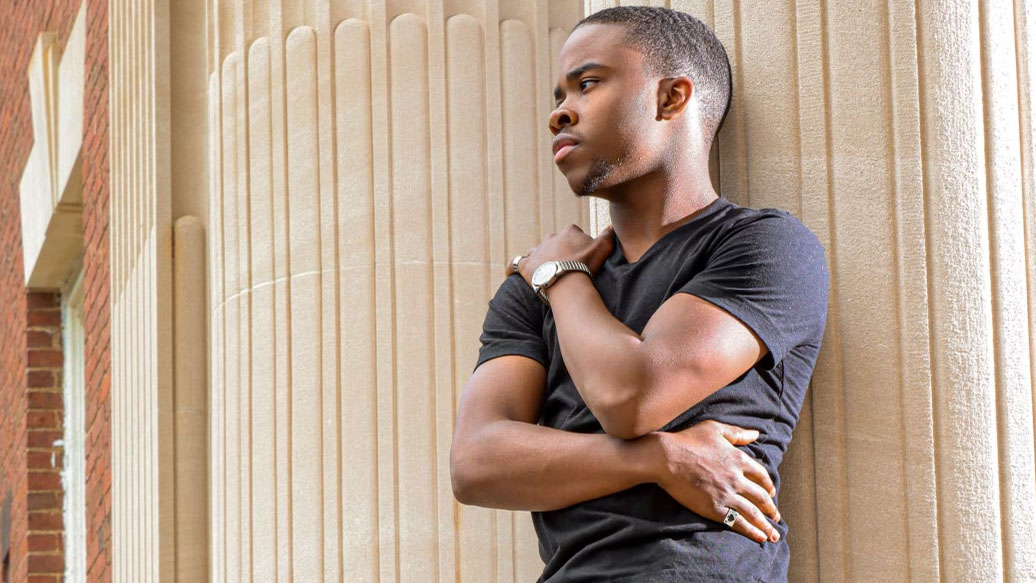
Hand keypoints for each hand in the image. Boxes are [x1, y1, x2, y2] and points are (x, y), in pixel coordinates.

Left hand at [505, 224, 613, 284]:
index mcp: (569, 231)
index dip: (579, 247)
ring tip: (546, 271)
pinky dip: (512, 267)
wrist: (567, 281)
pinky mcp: (526, 266)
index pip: (574, 235)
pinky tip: (510, 272)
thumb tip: (611, 226)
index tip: (583, 260)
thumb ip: (608, 235)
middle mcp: (551, 238)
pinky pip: (515, 263)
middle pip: (556, 244)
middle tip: (567, 269)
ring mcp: (537, 251)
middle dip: (560, 253)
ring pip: (537, 252)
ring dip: (541, 259)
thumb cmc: (587, 265)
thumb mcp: (604, 247)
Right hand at [651, 420, 780, 543]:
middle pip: (761, 496)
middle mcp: (737, 478)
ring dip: (766, 524)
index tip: (771, 493)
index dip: (768, 486)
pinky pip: (738, 522)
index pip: (761, 476)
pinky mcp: (714, 508)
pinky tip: (759, 537)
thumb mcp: (714, 429)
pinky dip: (751, 531)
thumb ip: (737, 433)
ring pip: (753, 512)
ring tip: (773, 534)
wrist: (666, 457)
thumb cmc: (687, 440)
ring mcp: (727, 494)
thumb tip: (756, 434)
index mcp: (739, 459)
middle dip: (771, 509)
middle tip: (776, 517)